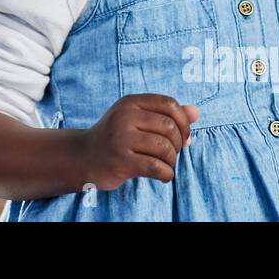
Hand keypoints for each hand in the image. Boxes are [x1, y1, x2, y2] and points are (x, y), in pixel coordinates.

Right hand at [76, 94, 197, 190]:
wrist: (83, 157)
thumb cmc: (116, 137)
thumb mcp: (137, 119)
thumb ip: (166, 114)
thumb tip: (196, 112)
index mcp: (130, 102)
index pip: (169, 104)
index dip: (183, 121)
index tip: (183, 136)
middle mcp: (124, 116)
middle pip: (170, 127)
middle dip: (178, 144)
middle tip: (170, 153)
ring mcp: (121, 139)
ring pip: (165, 148)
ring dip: (172, 161)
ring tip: (165, 165)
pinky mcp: (121, 161)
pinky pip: (156, 167)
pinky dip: (166, 174)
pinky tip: (163, 176)